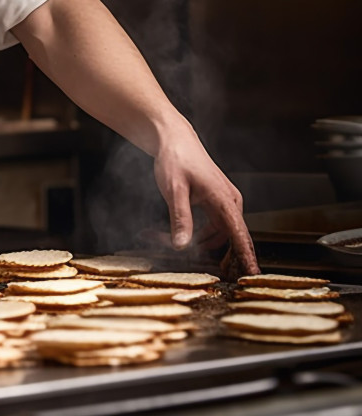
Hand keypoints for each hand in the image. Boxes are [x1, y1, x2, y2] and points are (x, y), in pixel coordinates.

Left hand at [153, 130, 259, 276]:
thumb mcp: (174, 190)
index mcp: (224, 200)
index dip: (247, 258)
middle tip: (186, 261)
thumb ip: (180, 218)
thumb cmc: (176, 158)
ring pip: (216, 233)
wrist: (174, 139)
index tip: (253, 277)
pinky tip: (175, 234)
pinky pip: (212, 225)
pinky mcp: (216, 202)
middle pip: (227, 238)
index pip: (240, 235)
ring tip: (162, 239)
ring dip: (196, 242)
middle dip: (206, 252)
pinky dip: (195, 232)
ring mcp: (224, 202)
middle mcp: (230, 202)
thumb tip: (182, 245)